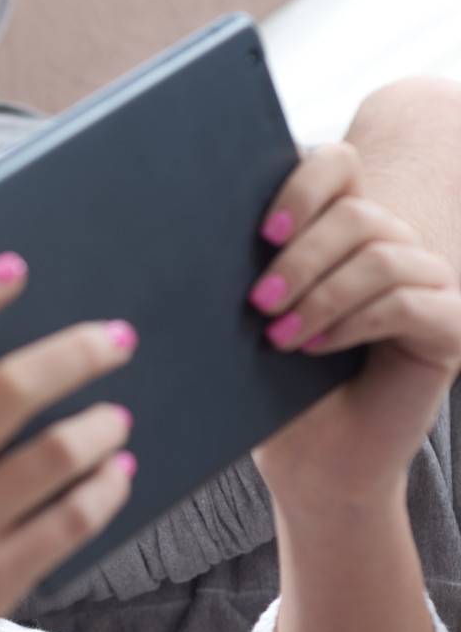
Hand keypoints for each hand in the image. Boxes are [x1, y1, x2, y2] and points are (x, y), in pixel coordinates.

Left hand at [249, 143, 460, 515]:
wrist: (309, 466)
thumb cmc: (272, 391)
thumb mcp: (252, 320)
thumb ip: (247, 268)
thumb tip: (197, 221)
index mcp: (342, 232)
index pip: (338, 165)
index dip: (304, 184)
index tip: (262, 232)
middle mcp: (393, 248)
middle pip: (359, 212)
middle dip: (300, 257)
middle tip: (257, 303)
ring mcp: (429, 286)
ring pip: (383, 254)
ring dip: (322, 294)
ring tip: (279, 338)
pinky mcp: (450, 329)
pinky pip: (409, 300)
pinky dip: (355, 321)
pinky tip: (315, 349)